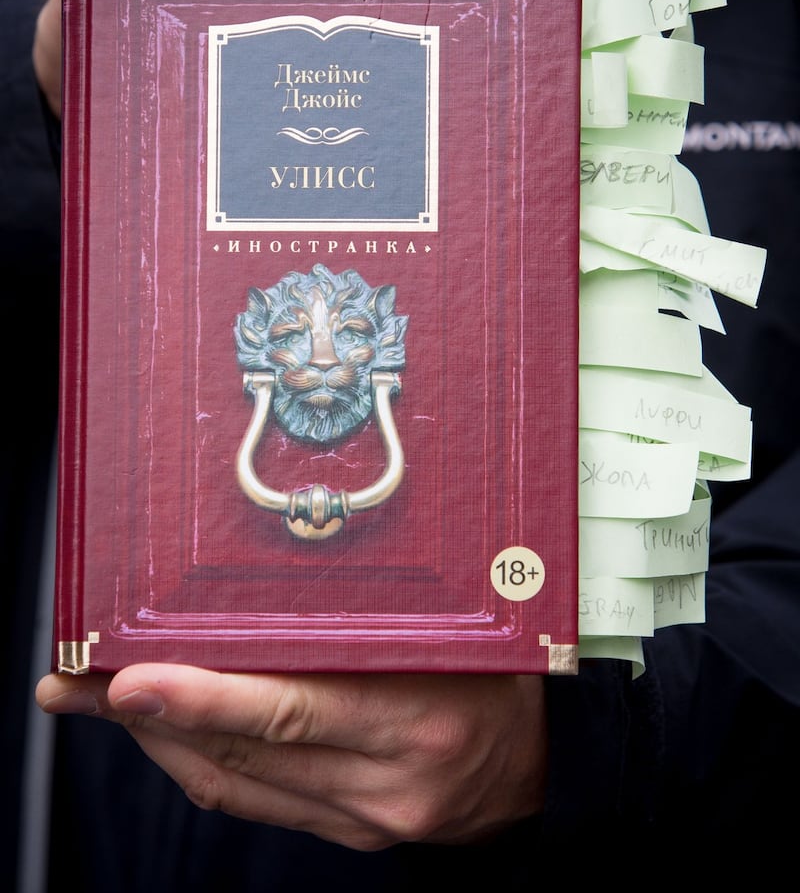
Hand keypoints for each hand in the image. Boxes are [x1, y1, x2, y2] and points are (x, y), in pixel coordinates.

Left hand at [36, 666, 546, 849]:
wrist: (545, 769)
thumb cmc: (500, 676)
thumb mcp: (455, 632)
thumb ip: (372, 621)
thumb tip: (275, 584)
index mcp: (418, 716)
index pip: (290, 710)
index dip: (203, 697)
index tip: (131, 678)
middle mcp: (386, 781)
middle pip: (243, 754)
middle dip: (151, 717)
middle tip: (78, 683)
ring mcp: (366, 819)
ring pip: (236, 786)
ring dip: (161, 744)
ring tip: (101, 704)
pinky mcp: (353, 836)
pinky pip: (257, 806)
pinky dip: (202, 769)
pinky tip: (167, 738)